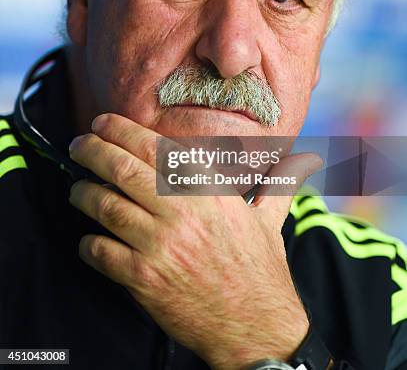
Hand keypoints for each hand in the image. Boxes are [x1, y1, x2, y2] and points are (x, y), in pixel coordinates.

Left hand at [68, 113, 321, 369]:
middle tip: (77, 145)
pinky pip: (101, 252)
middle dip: (92, 151)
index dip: (122, 131)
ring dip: (83, 193)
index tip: (102, 124)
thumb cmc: (261, 268)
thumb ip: (278, 182)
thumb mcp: (270, 218)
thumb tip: (302, 160)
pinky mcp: (144, 279)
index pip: (155, 148)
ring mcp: (161, 245)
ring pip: (106, 206)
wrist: (257, 326)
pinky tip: (88, 239)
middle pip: (122, 169)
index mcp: (209, 190)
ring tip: (77, 189)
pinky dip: (88, 242)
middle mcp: (182, 211)